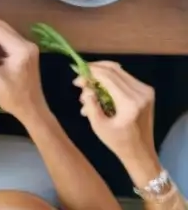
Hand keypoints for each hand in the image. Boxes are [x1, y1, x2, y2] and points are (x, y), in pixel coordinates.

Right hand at [76, 61, 160, 184]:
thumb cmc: (118, 142)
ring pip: (119, 71)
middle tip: (81, 80)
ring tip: (89, 88)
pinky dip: (111, 80)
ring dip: (102, 75)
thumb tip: (86, 87)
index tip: (77, 78)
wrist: (141, 153)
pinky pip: (125, 78)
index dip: (90, 73)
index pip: (107, 76)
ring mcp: (146, 92)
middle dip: (94, 70)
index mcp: (129, 103)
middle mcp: (141, 93)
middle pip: (113, 69)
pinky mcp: (146, 93)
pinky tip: (101, 90)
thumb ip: (90, 103)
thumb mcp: (98, 125)